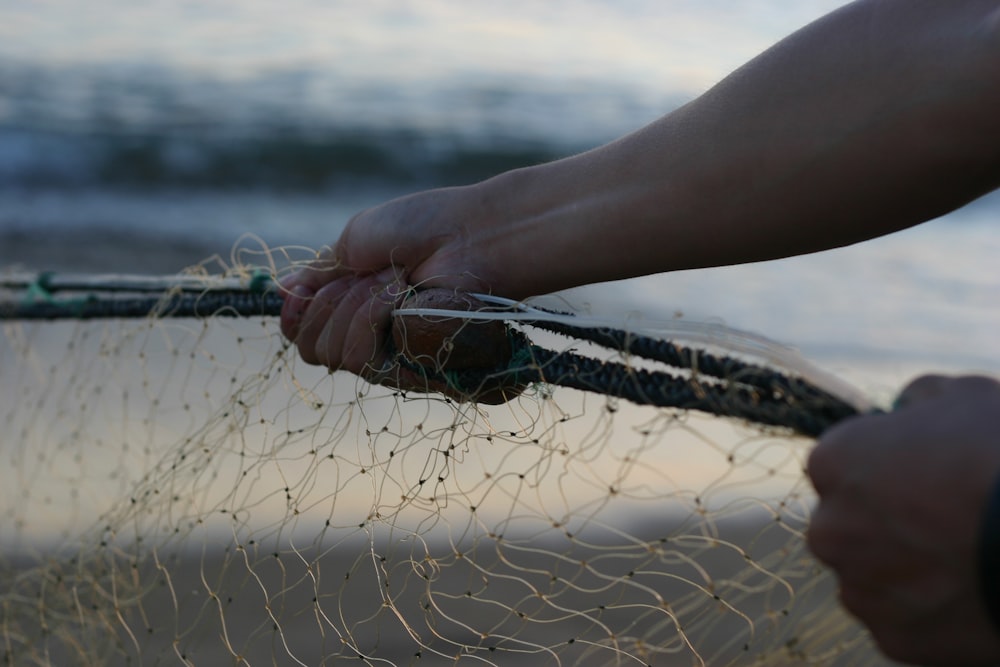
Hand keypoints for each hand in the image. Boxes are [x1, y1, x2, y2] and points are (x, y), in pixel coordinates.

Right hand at [279, 184, 517, 399]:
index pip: (301, 333)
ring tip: (394, 278)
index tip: (301, 290)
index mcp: (350, 304)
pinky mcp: (408, 369)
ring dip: (354, 306)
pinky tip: (400, 294)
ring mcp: (388, 356)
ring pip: (333, 354)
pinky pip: (360, 358)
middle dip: (328, 302)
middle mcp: (366, 336)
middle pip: (311, 348)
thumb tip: (280, 293)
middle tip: (368, 271)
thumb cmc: (419, 228)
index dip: (294, 315)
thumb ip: (316, 275)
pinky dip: (370, 316)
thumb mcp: (353, 241)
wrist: (467, 235)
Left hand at [807, 374, 999, 664]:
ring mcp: (860, 589)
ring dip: (904, 568)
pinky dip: (929, 610)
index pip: (839, 465)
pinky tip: (970, 590)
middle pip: (848, 524)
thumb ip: (919, 399)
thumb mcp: (964, 396)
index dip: (882, 466)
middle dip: (884, 521)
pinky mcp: (894, 639)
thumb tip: (909, 407)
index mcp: (833, 463)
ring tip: (964, 556)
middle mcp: (829, 529)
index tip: (921, 472)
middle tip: (945, 519)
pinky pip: (903, 620)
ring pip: (872, 575)